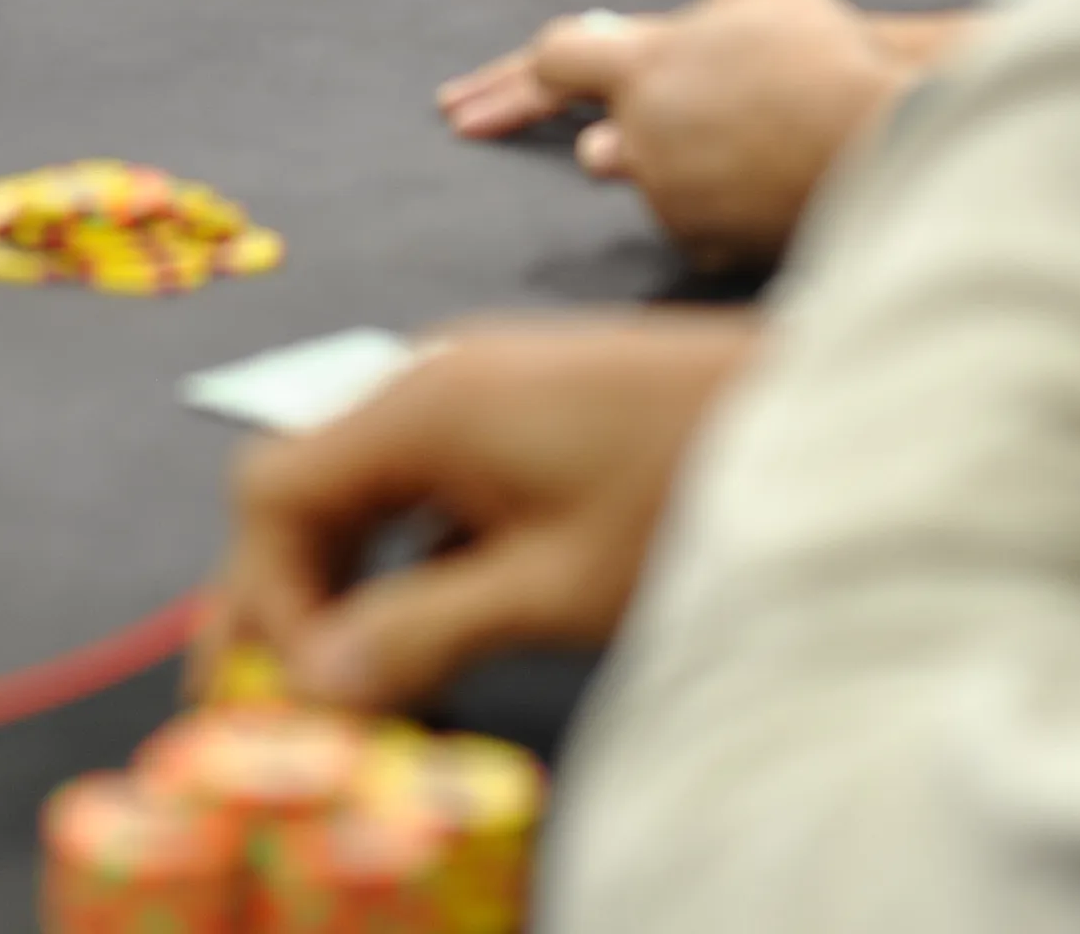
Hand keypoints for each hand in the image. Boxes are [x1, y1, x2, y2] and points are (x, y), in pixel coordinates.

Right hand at [194, 312, 752, 710]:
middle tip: (304, 704)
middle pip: (307, 484)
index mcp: (424, 402)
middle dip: (293, 593)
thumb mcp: (551, 585)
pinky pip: (424, 478)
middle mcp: (433, 375)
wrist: (815, 412)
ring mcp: (478, 385)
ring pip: (364, 485)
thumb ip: (422, 631)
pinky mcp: (519, 406)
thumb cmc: (688, 489)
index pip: (272, 492)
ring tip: (364, 681)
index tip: (305, 692)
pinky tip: (430, 625)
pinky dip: (407, 551)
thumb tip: (315, 684)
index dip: (263, 598)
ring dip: (349, 578)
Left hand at [440, 0, 917, 261]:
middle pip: (593, 140)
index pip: (558, 59)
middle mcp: (640, 130)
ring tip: (745, 146)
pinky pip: (693, 223)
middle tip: (530, 133)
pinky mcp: (697, 241)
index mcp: (646, 62)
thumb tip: (703, 26)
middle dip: (589, 137)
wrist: (876, 135)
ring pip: (649, 181)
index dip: (527, 72)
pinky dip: (716, 207)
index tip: (474, 96)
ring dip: (677, 167)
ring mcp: (667, 192)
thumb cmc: (826, 53)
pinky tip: (764, 186)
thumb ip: (716, 8)